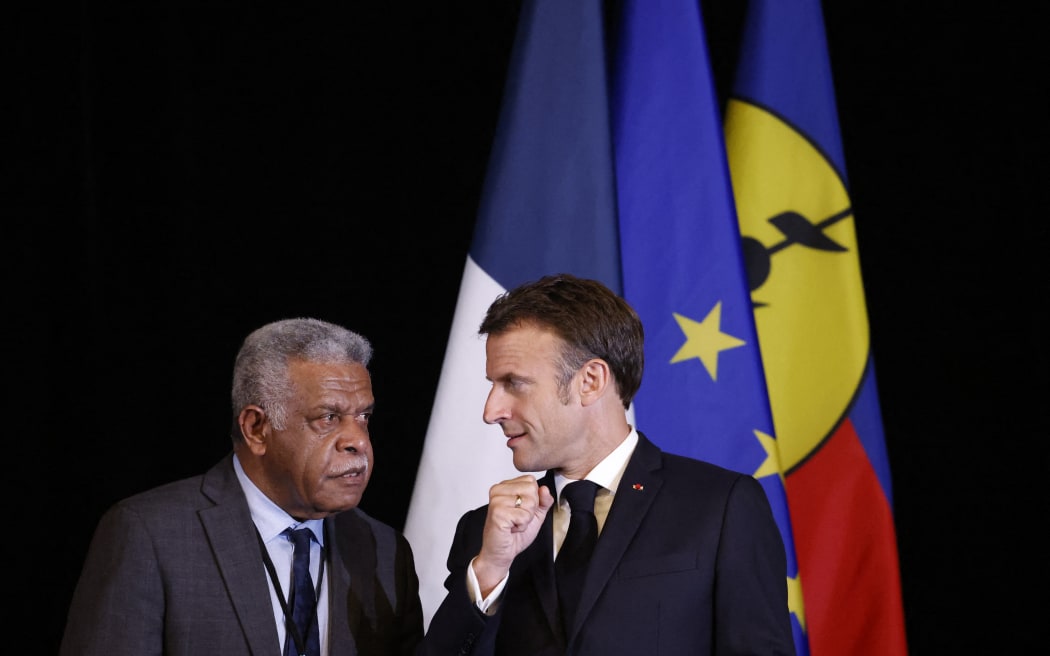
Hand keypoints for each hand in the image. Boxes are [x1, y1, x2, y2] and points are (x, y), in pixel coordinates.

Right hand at [472, 474, 554, 594]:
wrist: (501, 553)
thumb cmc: (514, 534)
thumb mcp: (535, 514)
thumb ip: (543, 500)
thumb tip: (544, 489)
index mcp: (505, 486)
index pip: (531, 480)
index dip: (533, 498)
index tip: (521, 510)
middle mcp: (498, 490)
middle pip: (532, 488)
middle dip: (531, 508)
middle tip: (517, 518)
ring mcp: (496, 500)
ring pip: (529, 501)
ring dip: (526, 518)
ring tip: (514, 523)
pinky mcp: (497, 513)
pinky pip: (523, 515)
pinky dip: (521, 525)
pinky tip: (511, 528)